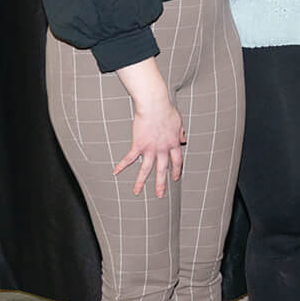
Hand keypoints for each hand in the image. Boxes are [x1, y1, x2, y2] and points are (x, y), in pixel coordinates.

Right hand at [110, 81, 185, 198]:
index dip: (176, 171)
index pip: (177, 161)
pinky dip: (121, 165)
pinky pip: (128, 158)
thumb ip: (181, 133)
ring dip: (140, 182)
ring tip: (136, 192)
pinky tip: (115, 172)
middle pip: (162, 170)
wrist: (154, 105)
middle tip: (159, 195)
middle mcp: (163, 149)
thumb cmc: (166, 111)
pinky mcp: (138, 145)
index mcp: (173, 144)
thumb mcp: (179, 122)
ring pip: (145, 169)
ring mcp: (150, 149)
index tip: (175, 178)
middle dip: (160, 183)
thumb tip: (184, 139)